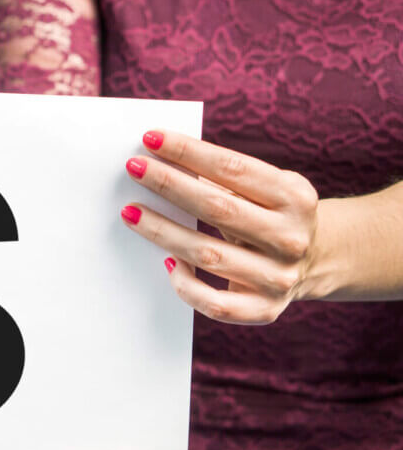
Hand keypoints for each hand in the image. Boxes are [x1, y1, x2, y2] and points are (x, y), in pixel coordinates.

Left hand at [122, 130, 319, 323]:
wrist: (318, 261)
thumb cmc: (271, 214)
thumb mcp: (266, 188)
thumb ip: (225, 178)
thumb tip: (162, 161)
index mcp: (294, 197)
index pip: (233, 169)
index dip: (189, 152)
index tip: (150, 139)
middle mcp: (291, 237)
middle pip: (217, 208)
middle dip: (169, 185)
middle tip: (133, 169)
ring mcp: (279, 277)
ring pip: (208, 254)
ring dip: (163, 231)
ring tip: (130, 212)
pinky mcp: (265, 310)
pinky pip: (213, 303)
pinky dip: (185, 284)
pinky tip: (167, 262)